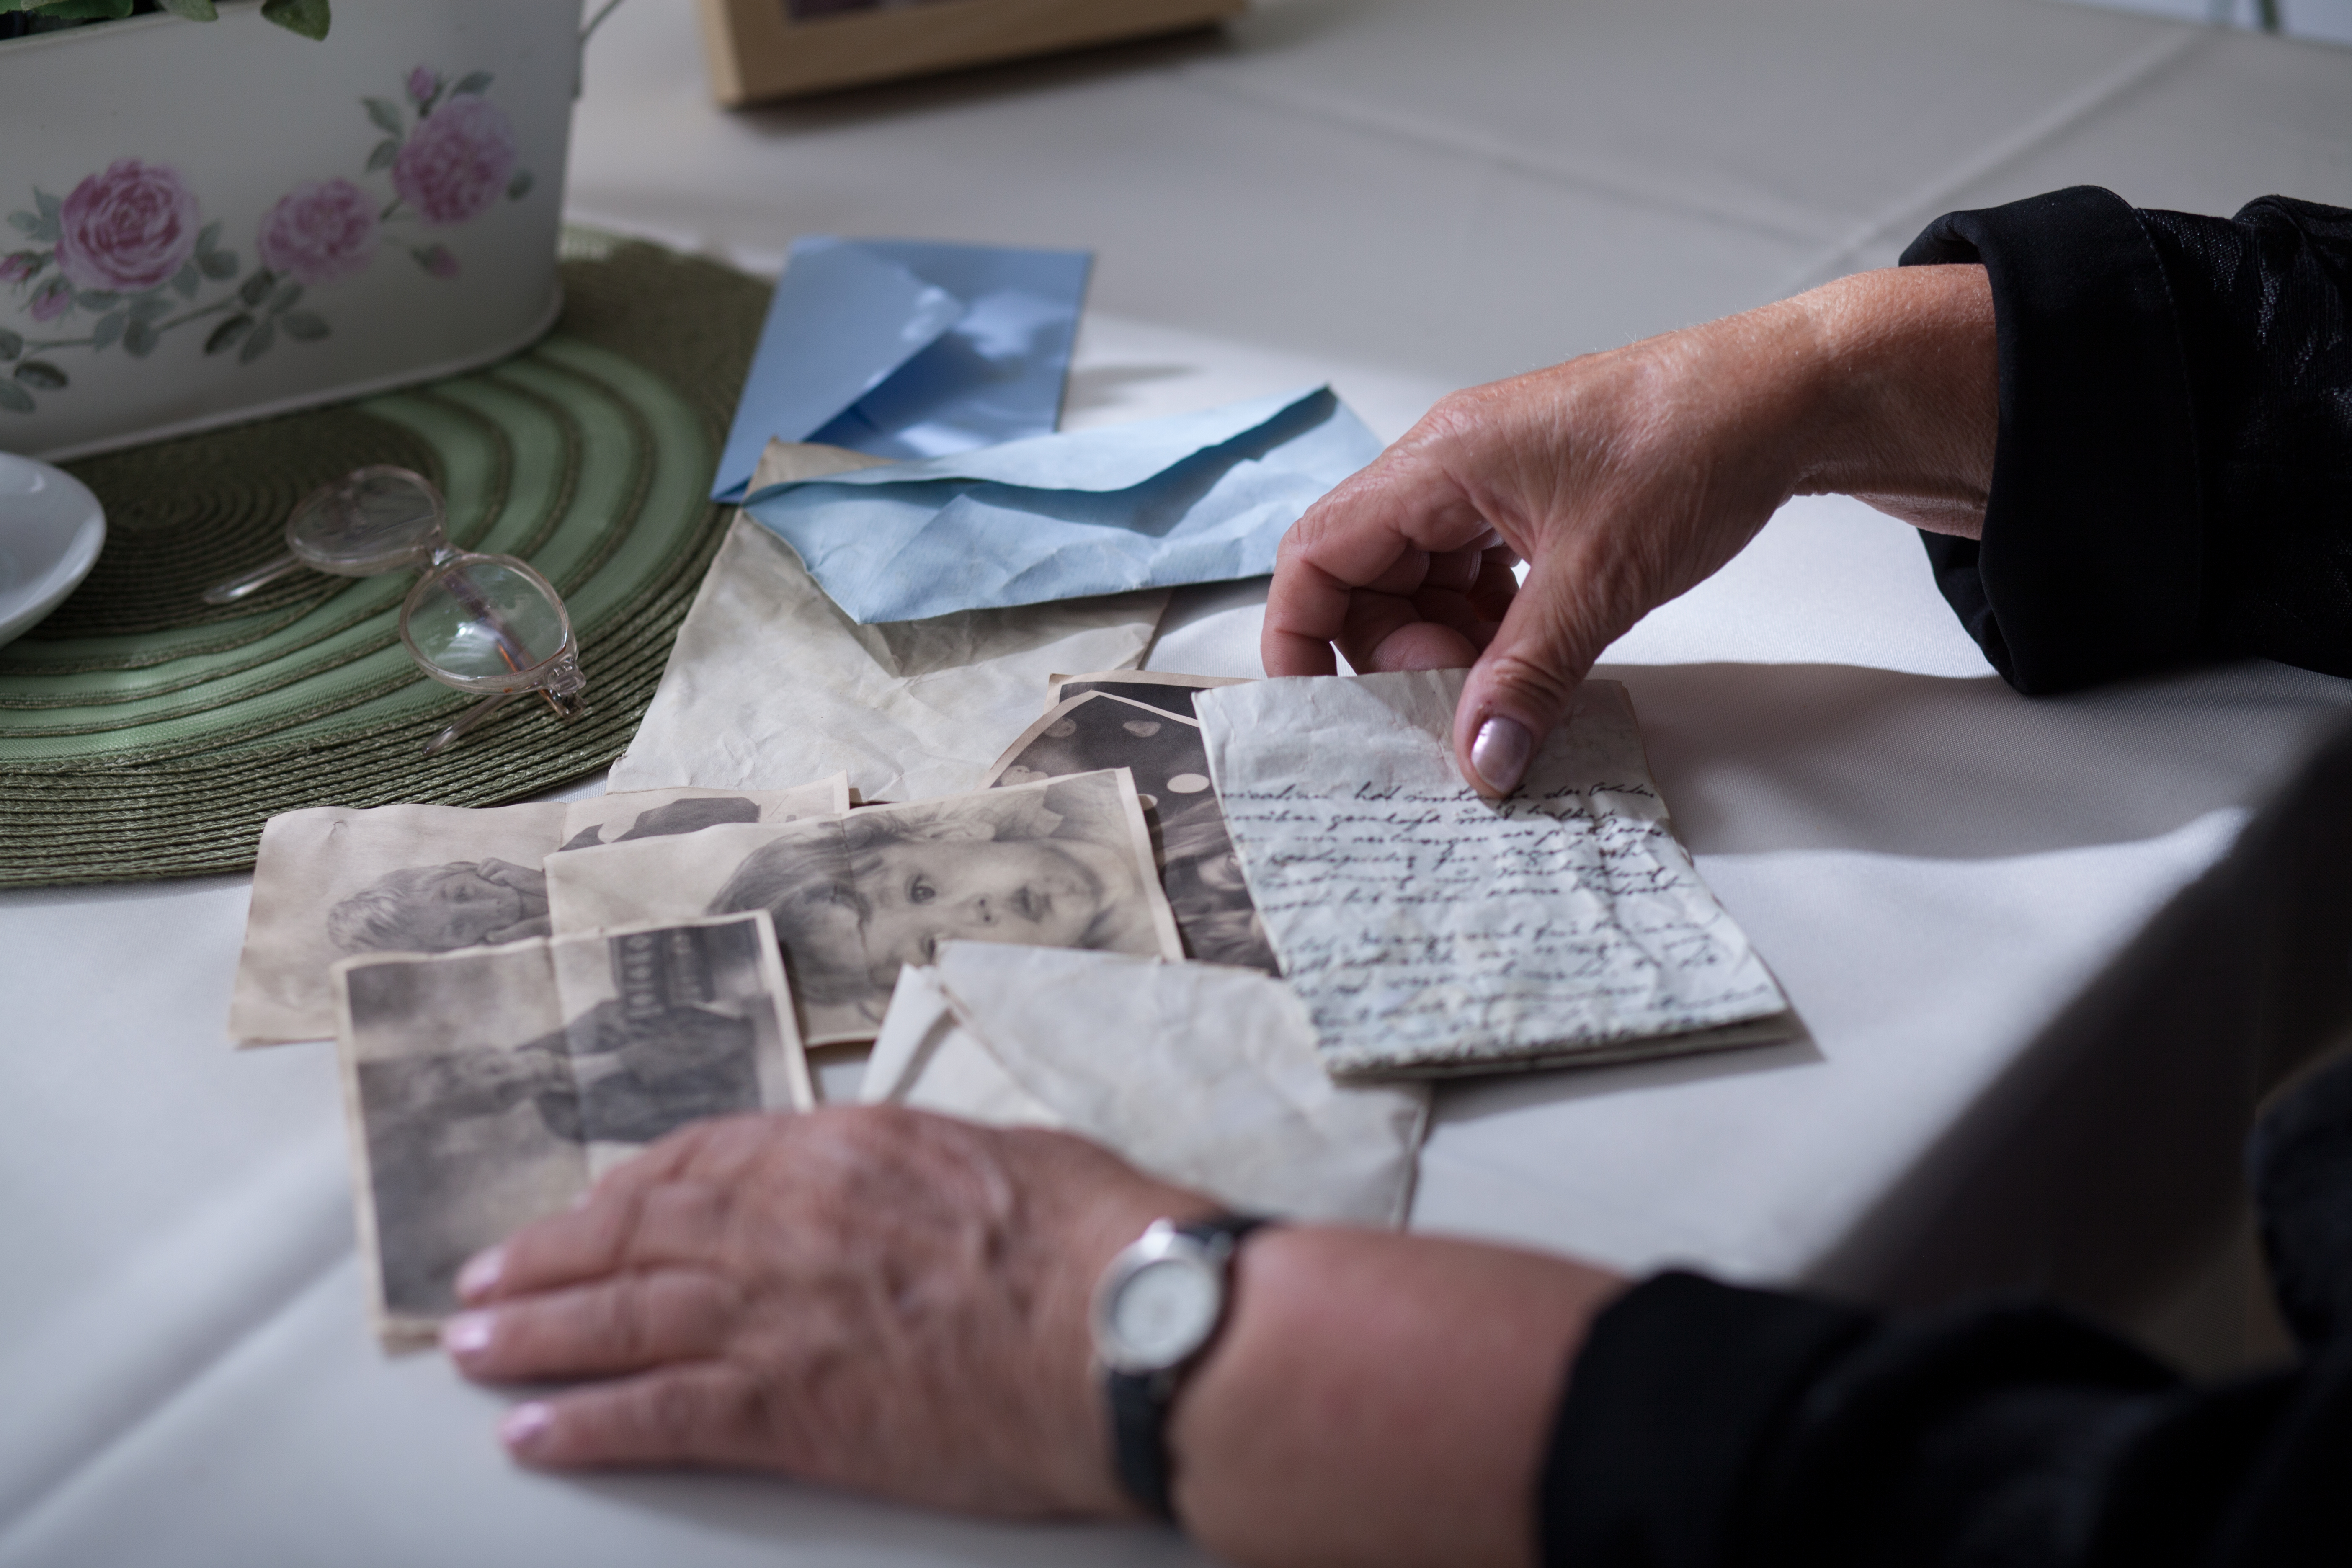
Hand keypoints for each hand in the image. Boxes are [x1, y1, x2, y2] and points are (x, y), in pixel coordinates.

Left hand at [441, 1106, 1209, 1514]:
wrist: (1123, 1331)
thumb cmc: (1095, 1241)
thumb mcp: (1002, 1158)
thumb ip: (922, 1169)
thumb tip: (900, 1186)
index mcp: (842, 1149)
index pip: (699, 1161)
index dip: (627, 1191)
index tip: (588, 1211)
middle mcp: (784, 1220)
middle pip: (634, 1234)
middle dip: (548, 1259)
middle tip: (484, 1282)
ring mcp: (776, 1315)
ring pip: (619, 1318)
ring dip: (535, 1335)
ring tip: (476, 1348)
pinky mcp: (785, 1408)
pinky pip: (654, 1415)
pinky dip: (584, 1426)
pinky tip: (536, 1434)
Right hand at [1263, 264, 1995, 794]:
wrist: (1787, 397)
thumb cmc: (1697, 440)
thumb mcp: (1600, 579)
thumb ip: (1528, 676)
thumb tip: (1481, 760)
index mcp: (1439, 461)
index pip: (1317, 553)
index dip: (1301, 636)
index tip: (1326, 709)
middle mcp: (1449, 466)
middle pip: (1366, 580)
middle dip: (1398, 657)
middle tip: (1460, 704)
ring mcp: (1490, 482)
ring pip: (1422, 584)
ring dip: (1449, 648)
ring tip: (1508, 686)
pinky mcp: (1531, 502)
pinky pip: (1475, 577)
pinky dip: (1491, 628)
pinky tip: (1534, 655)